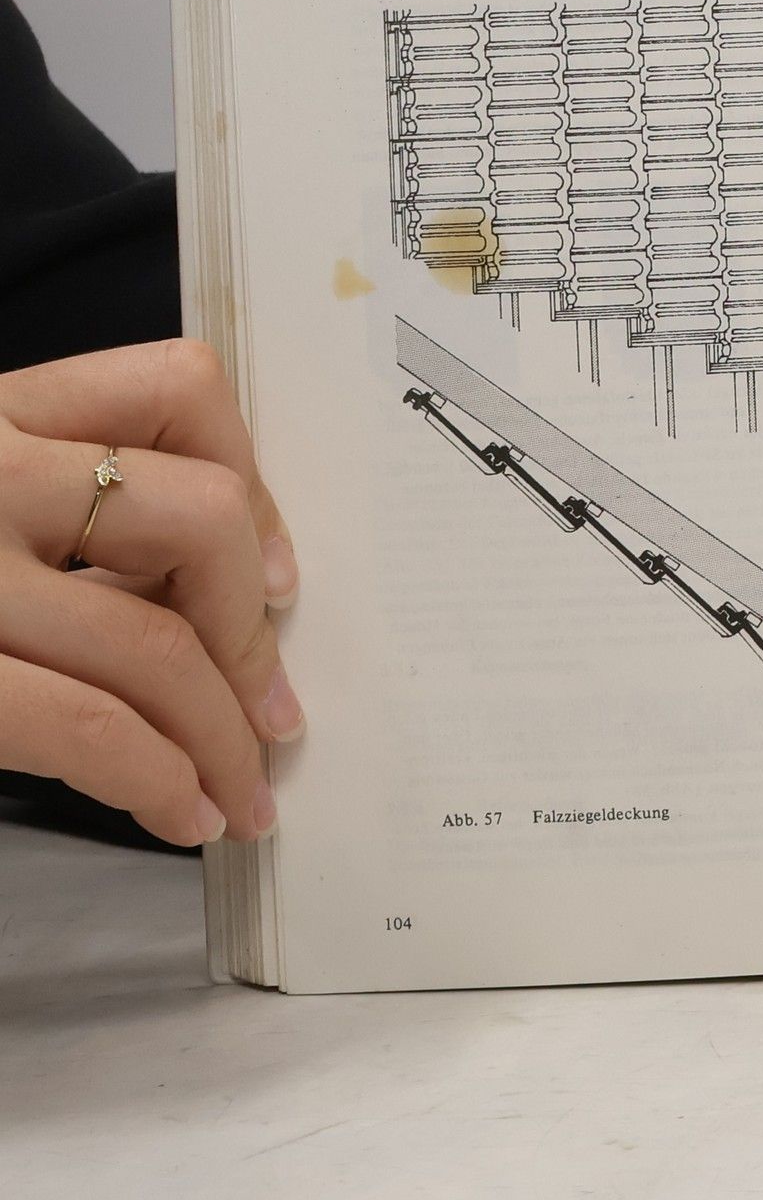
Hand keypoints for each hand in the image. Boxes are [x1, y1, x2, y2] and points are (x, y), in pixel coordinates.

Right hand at [0, 339, 301, 845]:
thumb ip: (47, 511)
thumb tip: (211, 596)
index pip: (175, 388)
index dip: (258, 484)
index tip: (277, 576)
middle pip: (198, 517)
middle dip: (253, 632)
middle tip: (271, 714)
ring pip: (154, 638)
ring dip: (225, 735)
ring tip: (239, 794)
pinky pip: (89, 727)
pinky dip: (158, 779)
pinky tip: (177, 811)